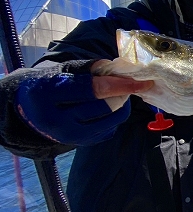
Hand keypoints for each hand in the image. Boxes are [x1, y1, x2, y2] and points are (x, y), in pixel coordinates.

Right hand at [15, 61, 152, 145]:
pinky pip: (111, 127)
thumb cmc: (51, 85)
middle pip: (104, 106)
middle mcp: (57, 120)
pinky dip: (116, 114)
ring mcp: (71, 136)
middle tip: (131, 83)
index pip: (91, 89)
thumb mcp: (64, 70)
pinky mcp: (83, 143)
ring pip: (111, 119)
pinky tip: (109, 105)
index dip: (119, 84)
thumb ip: (91, 68)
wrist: (32, 112)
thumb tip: (122, 68)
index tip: (140, 80)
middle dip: (122, 92)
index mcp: (47, 95)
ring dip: (122, 103)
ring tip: (118, 92)